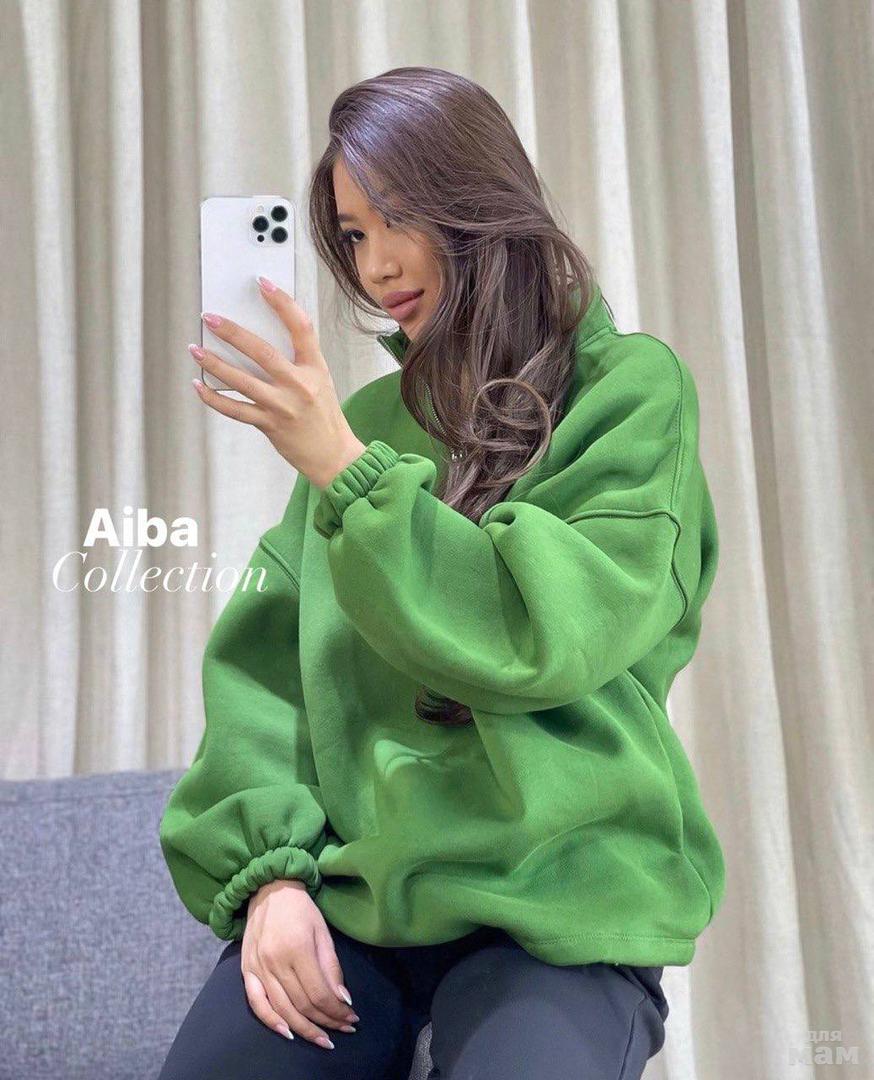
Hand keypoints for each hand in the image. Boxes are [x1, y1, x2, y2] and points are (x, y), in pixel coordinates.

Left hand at [188, 278, 366, 487]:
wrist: (334, 456)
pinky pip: (235, 410)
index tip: (263, 284)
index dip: (282, 303)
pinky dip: (213, 398)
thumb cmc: (324, 417)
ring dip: (214, 364)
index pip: (300, 327)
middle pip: (262, 352)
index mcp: (314, 368)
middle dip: (232, 333)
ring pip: (241, 381)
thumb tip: (258, 341)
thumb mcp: (320, 381)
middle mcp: (298, 385)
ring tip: (195, 349)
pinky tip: (199, 386)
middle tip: (210, 319)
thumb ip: (297, 361)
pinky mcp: (269, 425)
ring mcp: (282, 405)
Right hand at [240, 879, 359, 1049]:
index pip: (319, 993)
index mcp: (297, 949)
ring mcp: (258, 968)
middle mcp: (275, 962)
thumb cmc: (301, 908)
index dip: (336, 1012)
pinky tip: (288, 1033)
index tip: (351, 1019)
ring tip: (322, 1039)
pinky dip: (271, 1022)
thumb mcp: (323, 931)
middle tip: (343, 1030)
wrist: (268, 889)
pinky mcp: (246, 970)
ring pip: (282, 1009)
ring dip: (304, 1028)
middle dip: (326, 1022)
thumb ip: (331, 966)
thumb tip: (343, 1000)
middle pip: (302, 1005)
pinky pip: (256, 1003)